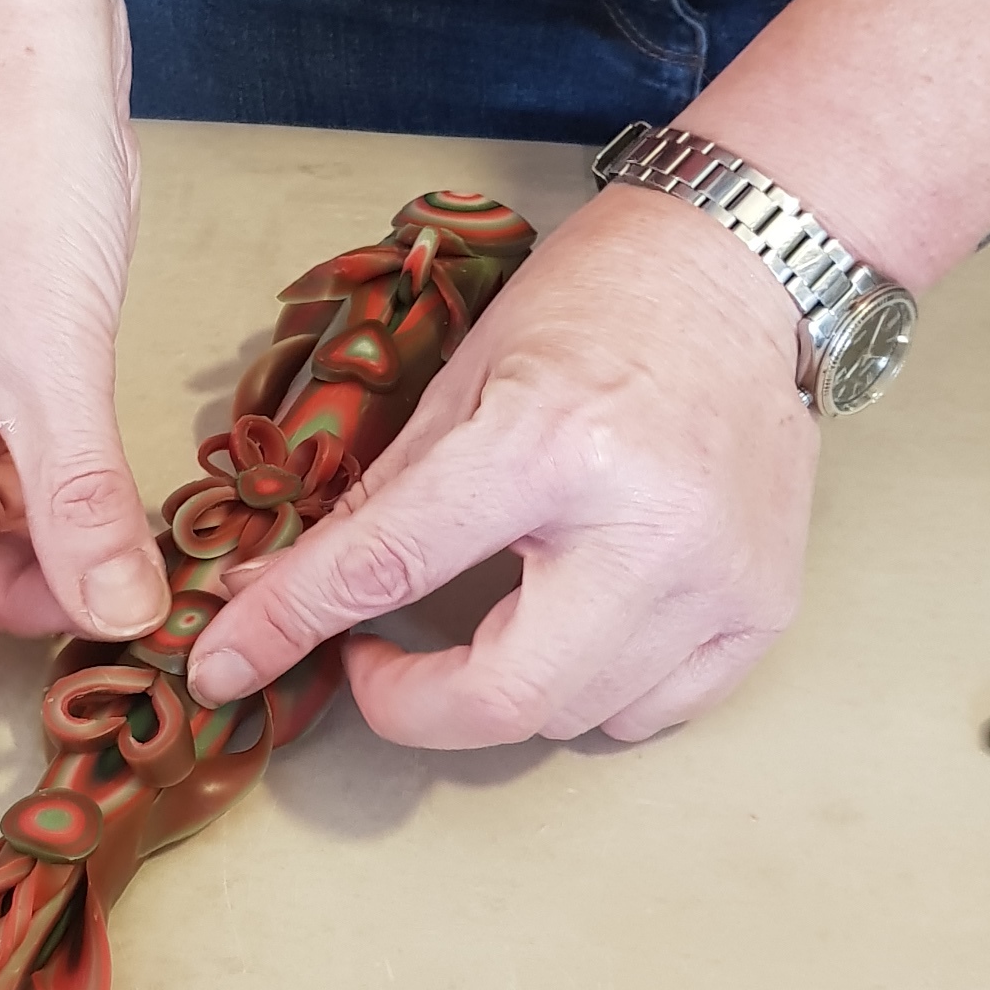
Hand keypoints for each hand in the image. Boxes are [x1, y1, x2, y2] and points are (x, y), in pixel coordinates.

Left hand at [185, 188, 819, 746]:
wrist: (743, 271)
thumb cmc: (595, 306)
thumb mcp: (462, 379)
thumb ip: (375, 500)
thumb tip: (272, 590)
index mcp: (545, 445)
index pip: (388, 568)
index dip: (288, 626)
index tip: (225, 663)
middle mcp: (643, 528)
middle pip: (500, 701)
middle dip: (406, 705)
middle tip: (373, 661)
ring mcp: (717, 580)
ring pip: (573, 718)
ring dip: (502, 689)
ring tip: (491, 612)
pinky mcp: (764, 608)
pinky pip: (651, 711)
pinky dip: (592, 691)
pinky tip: (576, 621)